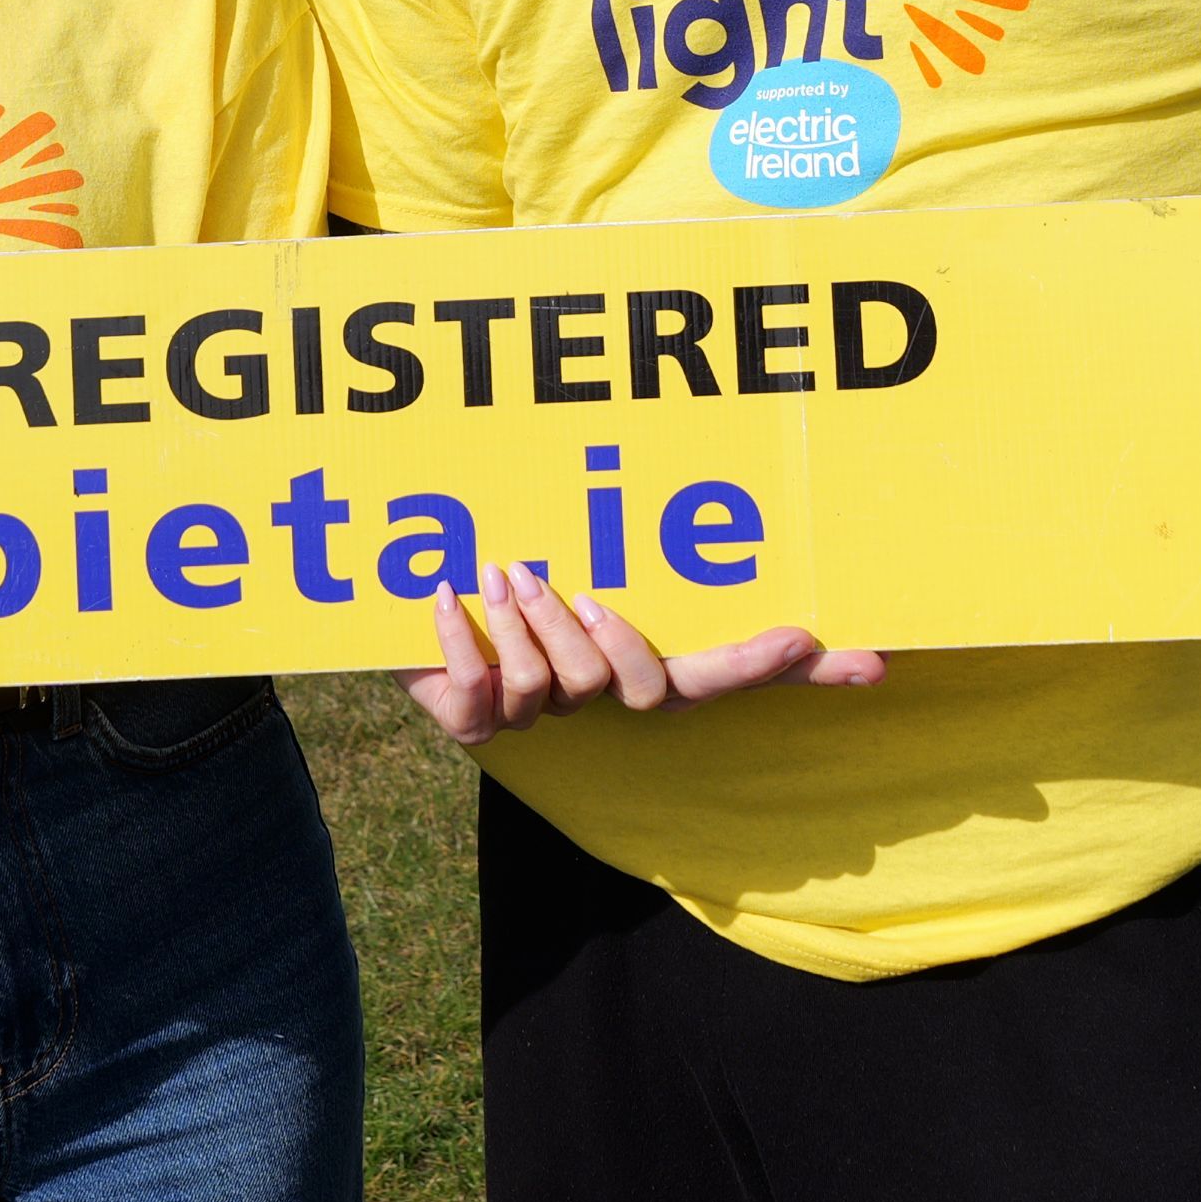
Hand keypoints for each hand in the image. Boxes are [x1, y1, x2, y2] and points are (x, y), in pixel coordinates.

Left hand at [404, 560, 884, 744]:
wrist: (394, 607)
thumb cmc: (493, 565)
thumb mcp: (556, 538)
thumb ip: (614, 531)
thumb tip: (697, 479)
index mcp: (629, 655)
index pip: (717, 671)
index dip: (763, 665)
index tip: (805, 636)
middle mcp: (593, 693)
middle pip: (644, 692)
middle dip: (618, 644)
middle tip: (583, 593)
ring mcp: (537, 715)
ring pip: (556, 686)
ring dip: (529, 623)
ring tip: (503, 572)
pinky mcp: (474, 722)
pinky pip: (478, 693)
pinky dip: (463, 635)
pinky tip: (452, 592)